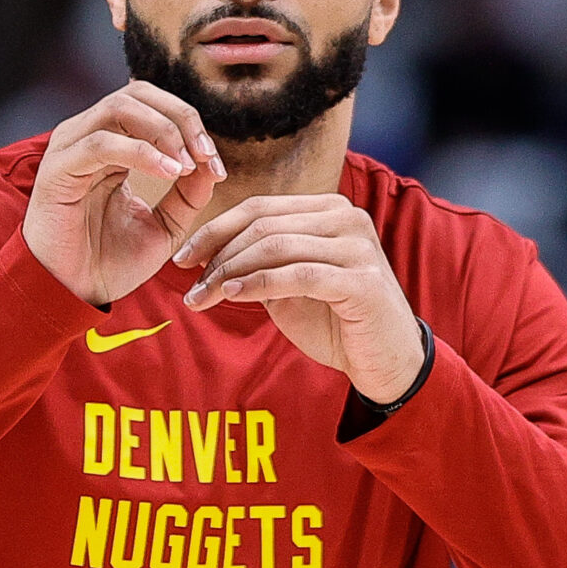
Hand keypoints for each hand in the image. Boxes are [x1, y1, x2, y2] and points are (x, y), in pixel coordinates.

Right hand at [25, 81, 223, 306]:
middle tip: (205, 155)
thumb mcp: (165, 225)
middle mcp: (88, 136)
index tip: (216, 165)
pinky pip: (100, 143)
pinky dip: (139, 151)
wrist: (74, 294)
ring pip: (119, 107)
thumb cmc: (111, 261)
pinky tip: (166, 172)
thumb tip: (212, 164)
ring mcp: (70, 148)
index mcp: (112, 144)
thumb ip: (188, 193)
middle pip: (138, 93)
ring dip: (163, 131)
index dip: (190, 126)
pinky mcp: (57, 169)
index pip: (154, 106)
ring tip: (185, 165)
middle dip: (181, 118)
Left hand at [172, 195, 423, 400]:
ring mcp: (357, 247)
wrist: (384, 359)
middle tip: (190, 284)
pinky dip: (259, 284)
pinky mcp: (362, 281)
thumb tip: (205, 254)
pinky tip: (232, 296)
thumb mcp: (289, 285)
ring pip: (276, 247)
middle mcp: (347, 218)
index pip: (259, 208)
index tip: (182, 257)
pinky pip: (298, 276)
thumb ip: (258, 262)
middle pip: (263, 225)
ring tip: (203, 295)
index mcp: (328, 209)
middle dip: (218, 254)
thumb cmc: (335, 320)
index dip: (215, 229)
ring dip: (231, 272)